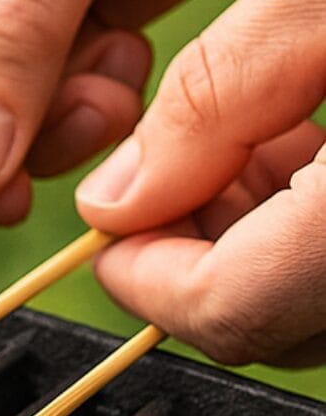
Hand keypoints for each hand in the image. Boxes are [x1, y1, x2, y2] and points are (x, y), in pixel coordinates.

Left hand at [76, 0, 325, 367]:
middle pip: (264, 319)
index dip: (145, 272)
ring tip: (250, 137)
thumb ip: (221, 96)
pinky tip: (305, 147)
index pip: (226, 312)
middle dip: (197, 255)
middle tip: (177, 170)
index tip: (109, 221)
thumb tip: (115, 203)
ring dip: (252, 239)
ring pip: (304, 300)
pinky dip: (305, 227)